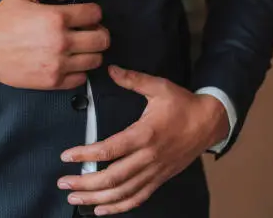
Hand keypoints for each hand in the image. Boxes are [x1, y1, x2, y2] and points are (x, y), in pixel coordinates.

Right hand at [0, 0, 109, 90]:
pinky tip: (70, 61)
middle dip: (99, 31)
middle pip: (102, 39)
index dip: (94, 12)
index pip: (95, 14)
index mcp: (56, 18)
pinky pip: (81, 78)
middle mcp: (61, 42)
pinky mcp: (52, 81)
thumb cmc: (3, 19)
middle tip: (89, 30)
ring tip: (80, 46)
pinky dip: (80, 70)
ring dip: (92, 51)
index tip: (87, 14)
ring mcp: (58, 64)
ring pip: (96, 60)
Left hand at [58, 66, 228, 215]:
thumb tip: (111, 70)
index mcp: (145, 134)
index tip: (67, 156)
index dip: (86, 155)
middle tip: (63, 183)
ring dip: (97, 199)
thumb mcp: (158, 86)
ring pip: (123, 192)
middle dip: (85, 184)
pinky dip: (119, 207)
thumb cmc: (183, 104)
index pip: (110, 149)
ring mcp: (155, 171)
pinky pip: (138, 198)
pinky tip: (102, 210)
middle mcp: (149, 157)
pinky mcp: (160, 179)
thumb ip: (133, 79)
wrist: (209, 123)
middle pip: (113, 178)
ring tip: (75, 199)